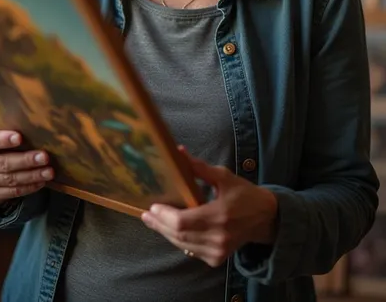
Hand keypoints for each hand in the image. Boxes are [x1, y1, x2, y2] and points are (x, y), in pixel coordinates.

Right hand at [0, 129, 53, 205]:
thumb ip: (0, 124)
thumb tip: (29, 118)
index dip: (1, 140)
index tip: (20, 137)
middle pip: (0, 163)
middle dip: (25, 160)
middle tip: (44, 157)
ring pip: (8, 179)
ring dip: (31, 176)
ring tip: (49, 171)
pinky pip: (11, 192)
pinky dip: (28, 187)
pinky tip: (41, 181)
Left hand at [141, 148, 277, 266]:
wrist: (265, 218)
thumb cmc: (244, 194)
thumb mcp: (224, 176)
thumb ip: (199, 168)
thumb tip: (178, 152)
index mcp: (220, 215)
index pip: (183, 222)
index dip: (165, 216)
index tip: (153, 206)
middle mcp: (218, 236)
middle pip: (179, 235)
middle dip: (159, 224)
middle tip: (146, 214)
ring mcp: (218, 251)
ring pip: (182, 245)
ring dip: (166, 233)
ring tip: (153, 221)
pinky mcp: (217, 258)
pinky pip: (191, 250)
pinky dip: (179, 240)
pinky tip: (170, 230)